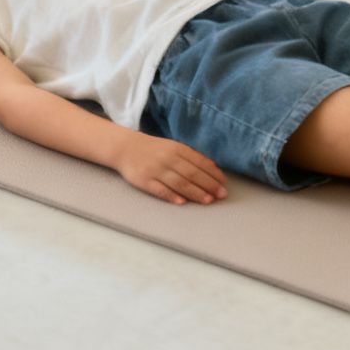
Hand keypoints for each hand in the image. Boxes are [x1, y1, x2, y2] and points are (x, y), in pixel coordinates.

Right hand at [112, 133, 228, 204]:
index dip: (213, 173)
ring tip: (208, 200)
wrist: (126, 148)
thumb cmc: (155, 150)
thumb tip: (213, 167)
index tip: (223, 183)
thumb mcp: (173, 147)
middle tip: (221, 195)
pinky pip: (160, 189)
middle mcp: (168, 158)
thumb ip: (191, 156)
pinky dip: (171, 195)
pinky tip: (182, 202)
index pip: (199, 162)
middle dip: (208, 184)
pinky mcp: (144, 180)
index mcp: (177, 149)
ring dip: (195, 192)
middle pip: (192, 173)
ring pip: (179, 182)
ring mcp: (156, 170)